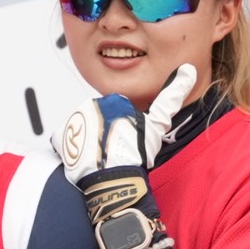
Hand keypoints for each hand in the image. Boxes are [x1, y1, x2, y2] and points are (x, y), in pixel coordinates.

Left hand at [53, 64, 196, 184]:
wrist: (112, 178)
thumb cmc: (135, 153)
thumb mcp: (158, 123)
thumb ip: (171, 97)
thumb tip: (188, 70)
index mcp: (113, 100)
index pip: (119, 112)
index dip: (126, 129)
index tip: (130, 142)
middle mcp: (90, 105)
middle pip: (101, 119)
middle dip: (107, 133)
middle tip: (117, 151)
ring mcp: (74, 121)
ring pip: (84, 129)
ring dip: (92, 141)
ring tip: (103, 157)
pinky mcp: (61, 136)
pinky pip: (67, 140)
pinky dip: (74, 150)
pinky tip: (86, 160)